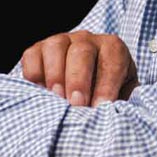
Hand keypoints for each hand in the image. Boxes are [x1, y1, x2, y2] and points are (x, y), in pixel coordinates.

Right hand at [21, 31, 138, 105]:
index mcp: (113, 49)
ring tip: (56, 98)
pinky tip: (40, 92)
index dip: (106, 85)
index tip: (100, 107)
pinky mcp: (38, 49)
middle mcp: (86, 40)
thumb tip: (117, 116)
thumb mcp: (123, 97)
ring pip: (55, 48)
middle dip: (78, 79)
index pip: (111, 62)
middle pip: (81, 52)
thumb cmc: (108, 95)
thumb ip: (124, 104)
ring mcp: (60, 41)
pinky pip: (32, 56)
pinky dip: (34, 73)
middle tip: (77, 104)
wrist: (86, 89)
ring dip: (55, 74)